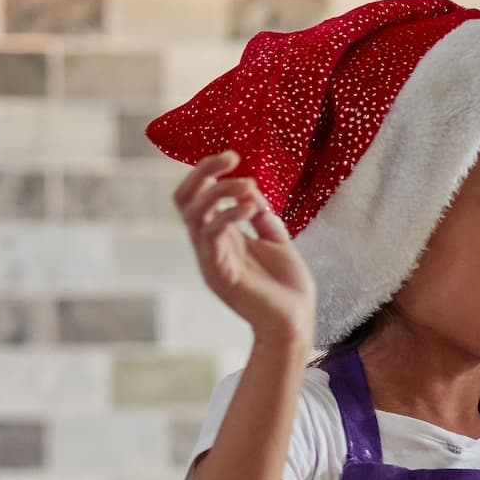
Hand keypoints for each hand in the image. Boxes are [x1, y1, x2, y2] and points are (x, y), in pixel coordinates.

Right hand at [173, 152, 314, 346]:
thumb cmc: (287, 287)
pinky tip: (252, 208)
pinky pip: (212, 236)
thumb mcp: (276, 242)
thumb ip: (262, 217)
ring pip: (195, 214)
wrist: (295, 323)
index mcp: (221, 237)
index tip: (234, 156)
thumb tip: (252, 191)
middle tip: (230, 157)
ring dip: (221, 191)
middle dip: (203, 172)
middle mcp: (210, 245)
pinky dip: (228, 215)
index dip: (208, 172)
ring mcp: (211, 259)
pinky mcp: (220, 273)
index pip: (198, 196)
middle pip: (185, 199)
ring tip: (249, 186)